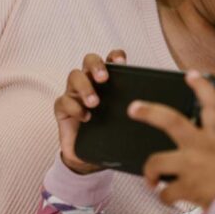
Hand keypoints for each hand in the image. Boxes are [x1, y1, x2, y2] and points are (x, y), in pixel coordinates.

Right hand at [54, 50, 126, 173]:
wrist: (89, 157)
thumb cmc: (109, 133)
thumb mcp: (124, 121)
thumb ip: (134, 112)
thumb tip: (152, 109)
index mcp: (107, 81)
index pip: (110, 60)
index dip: (115, 56)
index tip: (121, 62)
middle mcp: (90, 81)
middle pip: (89, 60)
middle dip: (96, 66)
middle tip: (104, 79)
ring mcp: (74, 93)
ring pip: (74, 76)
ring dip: (85, 87)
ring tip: (94, 103)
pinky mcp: (62, 108)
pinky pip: (63, 101)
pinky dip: (74, 108)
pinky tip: (86, 118)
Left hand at [129, 70, 214, 207]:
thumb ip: (211, 147)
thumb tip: (187, 150)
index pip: (212, 104)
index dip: (201, 86)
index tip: (190, 74)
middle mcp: (203, 146)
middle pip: (170, 121)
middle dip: (149, 112)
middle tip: (133, 108)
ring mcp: (192, 166)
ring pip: (155, 161)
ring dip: (149, 172)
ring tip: (151, 179)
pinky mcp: (187, 187)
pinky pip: (164, 191)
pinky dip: (165, 196)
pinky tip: (171, 198)